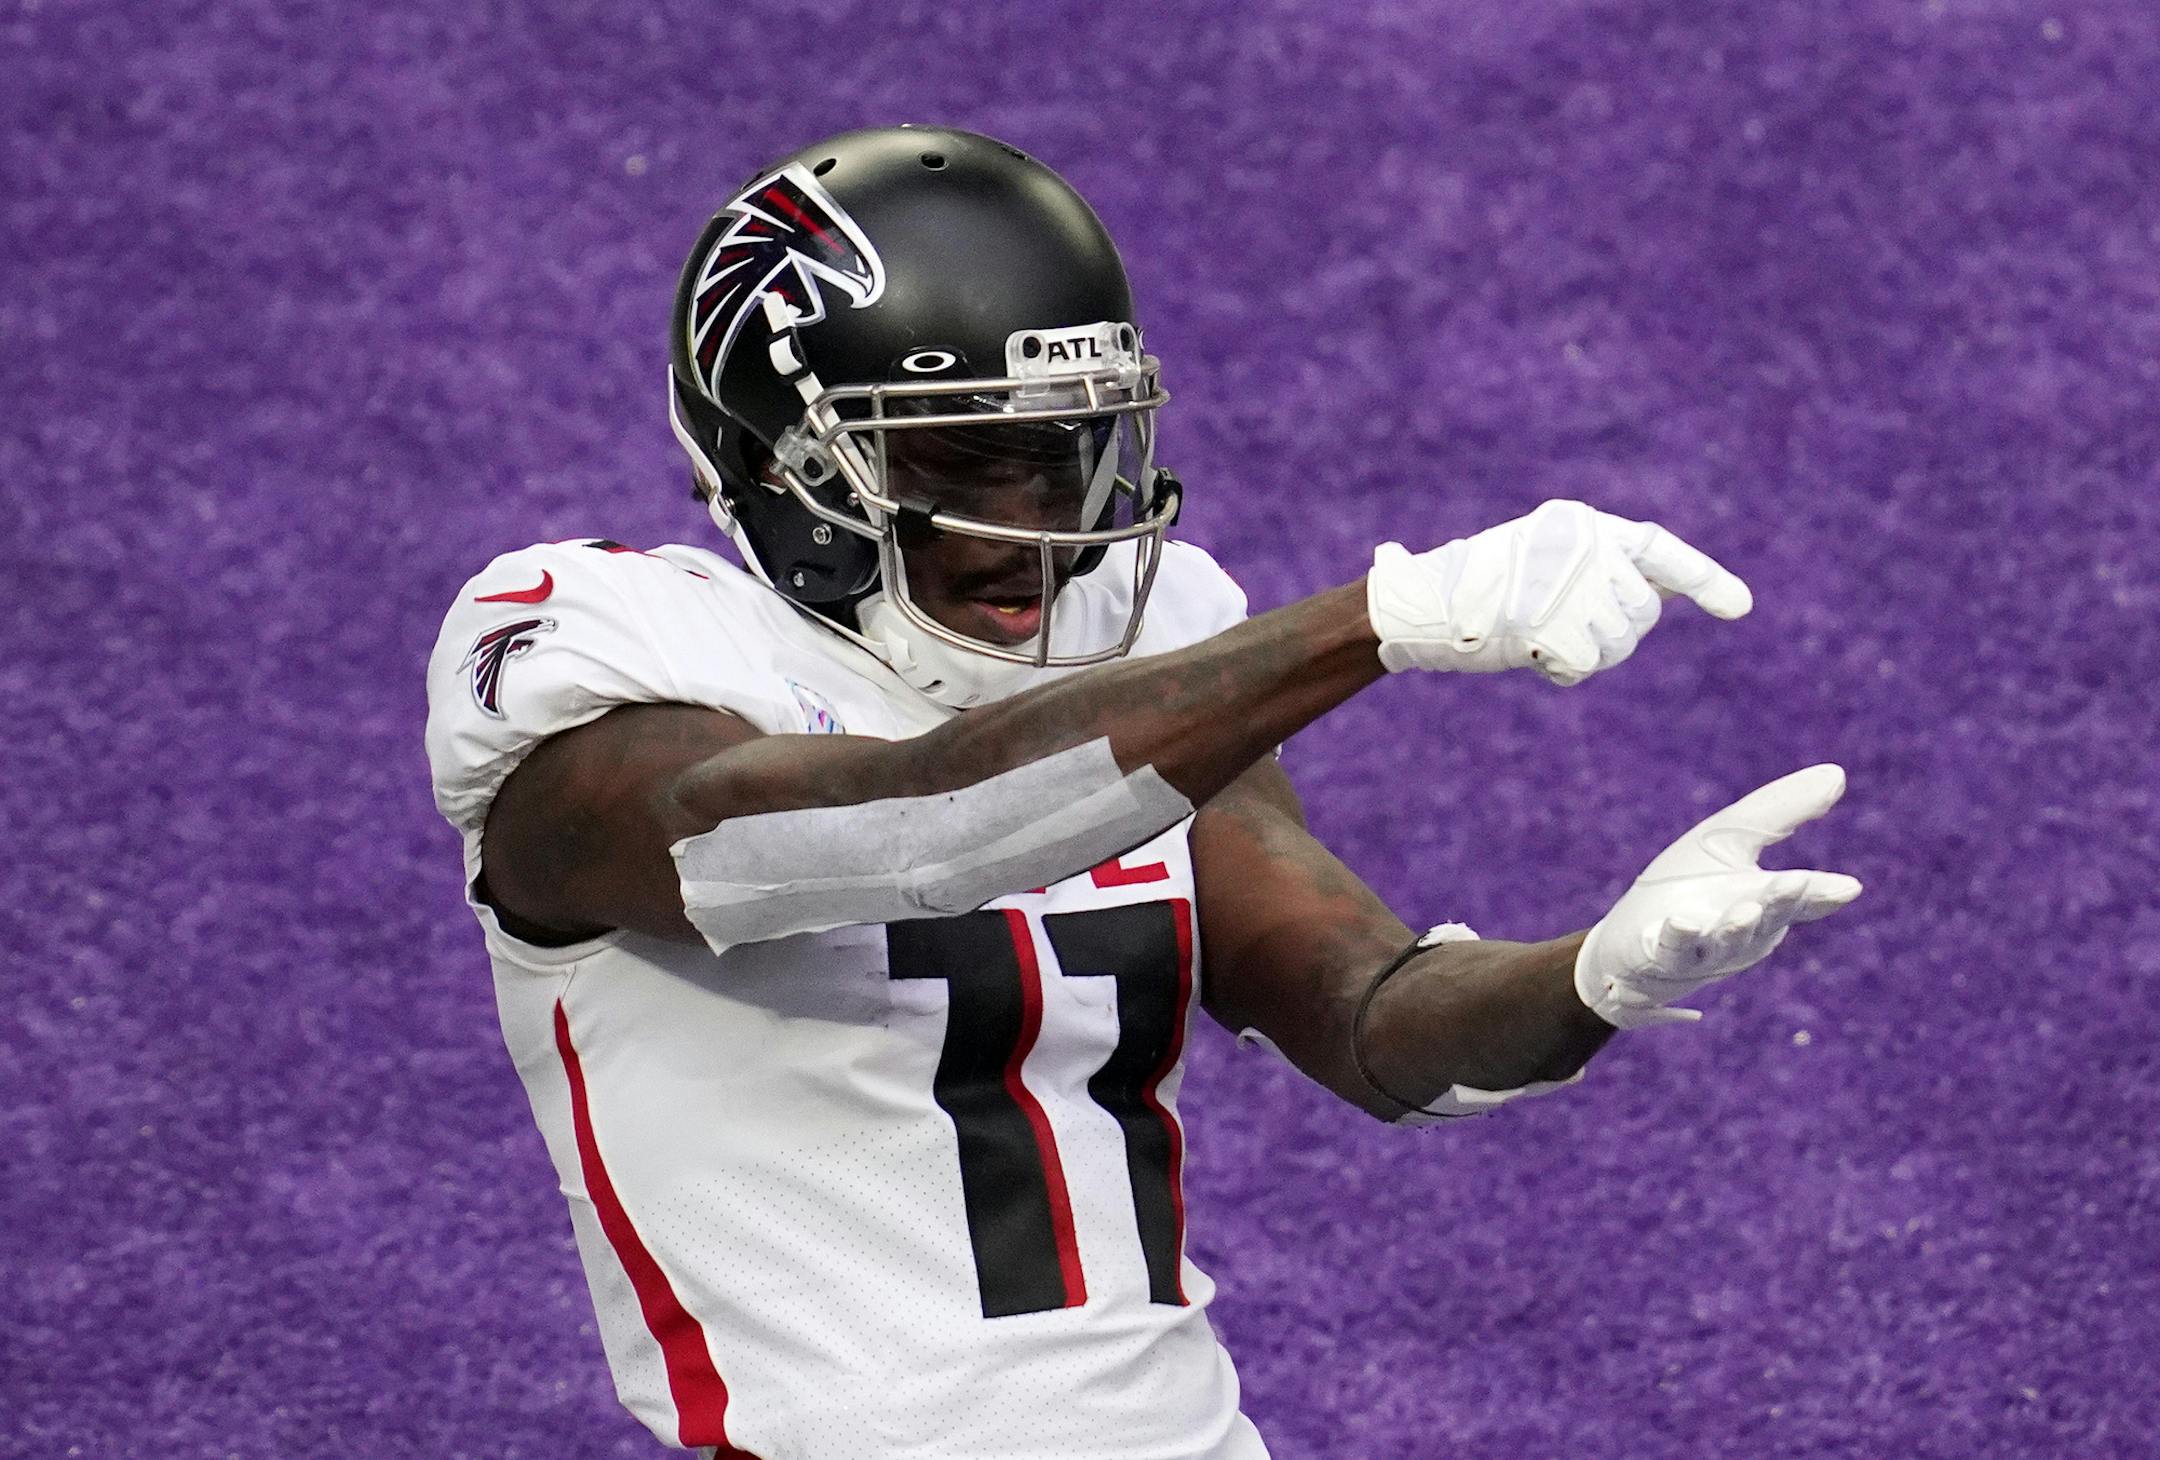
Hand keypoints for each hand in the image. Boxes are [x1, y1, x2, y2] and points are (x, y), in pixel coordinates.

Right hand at [1365, 499, 1751, 683]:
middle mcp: (1583, 547)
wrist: (1420, 603)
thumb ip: (1603, 570)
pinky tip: (1529, 653)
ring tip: (1540, 637)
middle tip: (1564, 632)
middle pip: (1643, 611)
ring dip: (1588, 654)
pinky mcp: (1549, 621)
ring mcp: (1567, 584)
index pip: (1658, 549)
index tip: (1741, 608)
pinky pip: (1587, 664)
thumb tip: (1664, 593)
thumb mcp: (1547, 562)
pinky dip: (1563, 670)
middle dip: (1617, 633)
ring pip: (1620, 642)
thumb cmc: (1480, 586)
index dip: (1705, 578)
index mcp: (1583, 524)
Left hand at [1575, 764, 1862, 1028]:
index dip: (1819, 892)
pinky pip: (1671, 948)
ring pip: (1724, 940)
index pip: (1798, 897)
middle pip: (1766, 916)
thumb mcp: (1731, 838)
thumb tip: (1836, 773)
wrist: (1630, 940)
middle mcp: (1740, 931)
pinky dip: (1678, 936)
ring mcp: (1701, 947)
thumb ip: (1781, 811)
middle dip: (1781, 902)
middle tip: (1797, 884)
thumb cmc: (1690, 884)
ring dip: (1736, 927)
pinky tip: (1681, 921)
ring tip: (1747, 910)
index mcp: (1764, 903)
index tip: (1848, 886)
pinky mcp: (1660, 953)